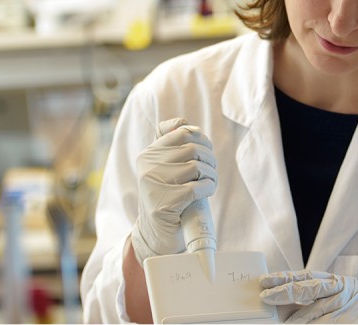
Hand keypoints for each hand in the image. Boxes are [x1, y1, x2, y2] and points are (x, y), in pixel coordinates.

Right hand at [130, 118, 216, 264]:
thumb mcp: (165, 168)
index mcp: (148, 154)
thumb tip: (183, 123)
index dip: (202, 140)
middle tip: (210, 173)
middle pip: (193, 149)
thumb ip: (171, 144)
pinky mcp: (164, 202)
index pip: (182, 132)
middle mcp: (147, 166)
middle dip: (210, 160)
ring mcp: (153, 184)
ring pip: (197, 167)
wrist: (156, 234)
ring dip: (211, 176)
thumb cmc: (168, 198)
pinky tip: (205, 194)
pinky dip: (208, 189)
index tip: (206, 153)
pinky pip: (198, 187)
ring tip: (208, 185)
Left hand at [259, 270, 357, 323]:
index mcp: (336, 281)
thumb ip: (303, 304)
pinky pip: (330, 323)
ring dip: (299, 318)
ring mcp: (352, 303)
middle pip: (311, 287)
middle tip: (267, 297)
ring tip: (285, 324)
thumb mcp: (325, 304)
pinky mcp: (357, 320)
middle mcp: (344, 287)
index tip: (265, 281)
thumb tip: (274, 303)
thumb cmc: (345, 315)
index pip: (306, 276)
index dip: (285, 277)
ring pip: (318, 309)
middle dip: (286, 292)